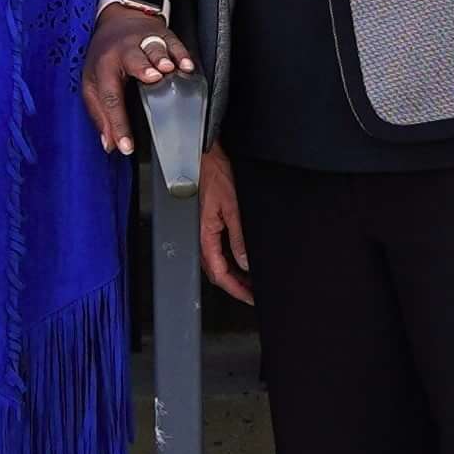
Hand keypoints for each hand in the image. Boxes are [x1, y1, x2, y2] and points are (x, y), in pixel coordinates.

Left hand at [82, 2, 195, 151]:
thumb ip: (100, 114)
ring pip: (154, 47)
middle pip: (132, 59)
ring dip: (161, 57)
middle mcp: (124, 51)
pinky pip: (174, 43)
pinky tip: (187, 65)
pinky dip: (181, 54)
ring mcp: (144, 40)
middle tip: (151, 79)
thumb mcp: (92, 83)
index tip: (126, 146)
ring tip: (169, 68)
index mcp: (103, 66)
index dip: (117, 124)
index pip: (109, 98)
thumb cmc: (105, 56)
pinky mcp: (163, 34)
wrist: (118, 18)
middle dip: (142, 68)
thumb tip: (110, 144)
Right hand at [198, 140, 249, 303]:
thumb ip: (238, 237)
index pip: (219, 273)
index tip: (250, 297)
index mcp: (205, 235)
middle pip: (216, 273)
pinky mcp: (207, 224)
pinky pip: (217, 250)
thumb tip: (245, 261)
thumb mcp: (233, 207)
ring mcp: (203, 231)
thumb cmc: (214, 174)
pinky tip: (240, 260)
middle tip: (252, 294)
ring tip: (250, 281)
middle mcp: (201, 236)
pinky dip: (229, 261)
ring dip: (232, 275)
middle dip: (234, 287)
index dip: (236, 289)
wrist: (205, 157)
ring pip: (216, 263)